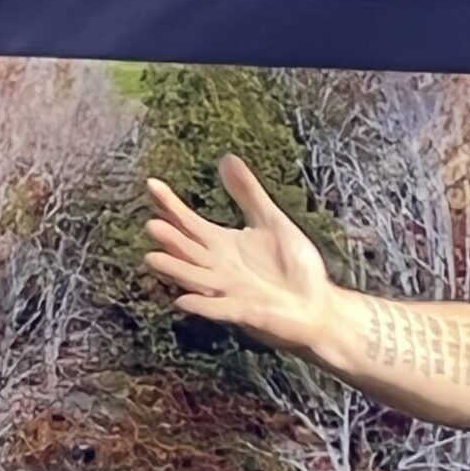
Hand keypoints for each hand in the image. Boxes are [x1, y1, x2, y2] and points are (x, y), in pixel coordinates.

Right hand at [141, 156, 337, 354]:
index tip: (152, 183)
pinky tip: (183, 300)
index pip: (189, 222)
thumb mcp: (271, 222)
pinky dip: (203, 305)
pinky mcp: (244, 312)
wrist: (318, 304)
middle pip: (187, 250)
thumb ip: (248, 194)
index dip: (170, 204)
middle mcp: (218, 267)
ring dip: (176, 270)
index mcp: (222, 244)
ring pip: (195, 279)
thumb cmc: (294, 266)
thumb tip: (227, 159)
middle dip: (171, 239)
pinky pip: (219, 309)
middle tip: (151, 224)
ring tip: (152, 258)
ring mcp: (228, 291)